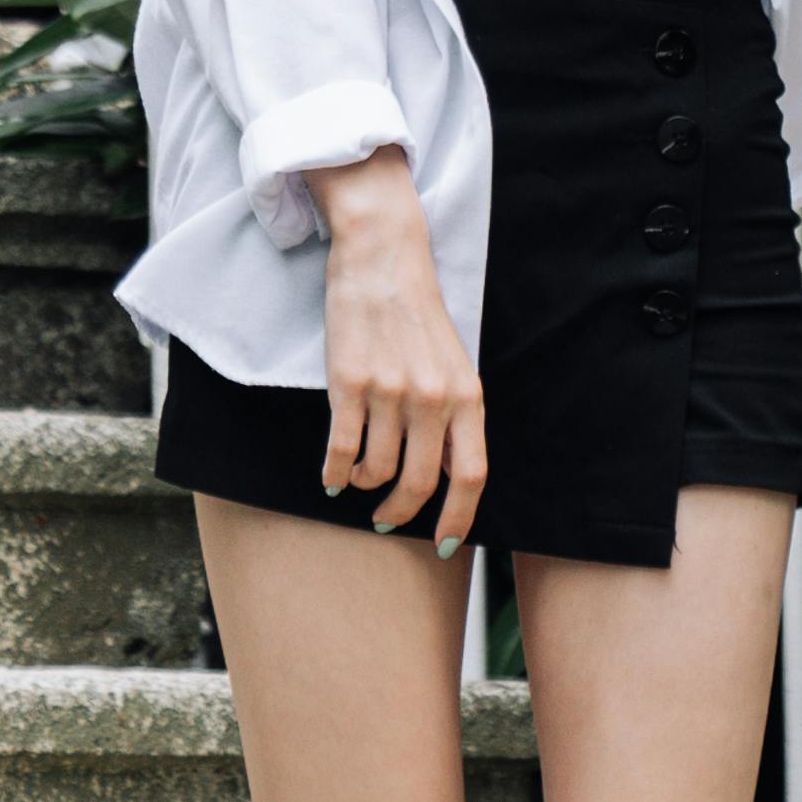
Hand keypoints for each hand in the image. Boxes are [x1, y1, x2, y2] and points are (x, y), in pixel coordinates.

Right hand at [318, 157, 485, 545]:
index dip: (457, 519)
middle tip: (386, 518)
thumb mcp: (453, 365)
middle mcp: (433, 398)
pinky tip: (331, 476)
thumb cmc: (418, 314)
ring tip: (359, 478)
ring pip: (376, 469)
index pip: (471, 476)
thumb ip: (454, 417)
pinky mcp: (349, 382)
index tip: (442, 544)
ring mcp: (390, 391)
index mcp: (467, 395)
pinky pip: (340, 449)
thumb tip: (445, 477)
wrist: (383, 257)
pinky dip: (334, 472)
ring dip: (364, 483)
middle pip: (420, 483)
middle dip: (400, 512)